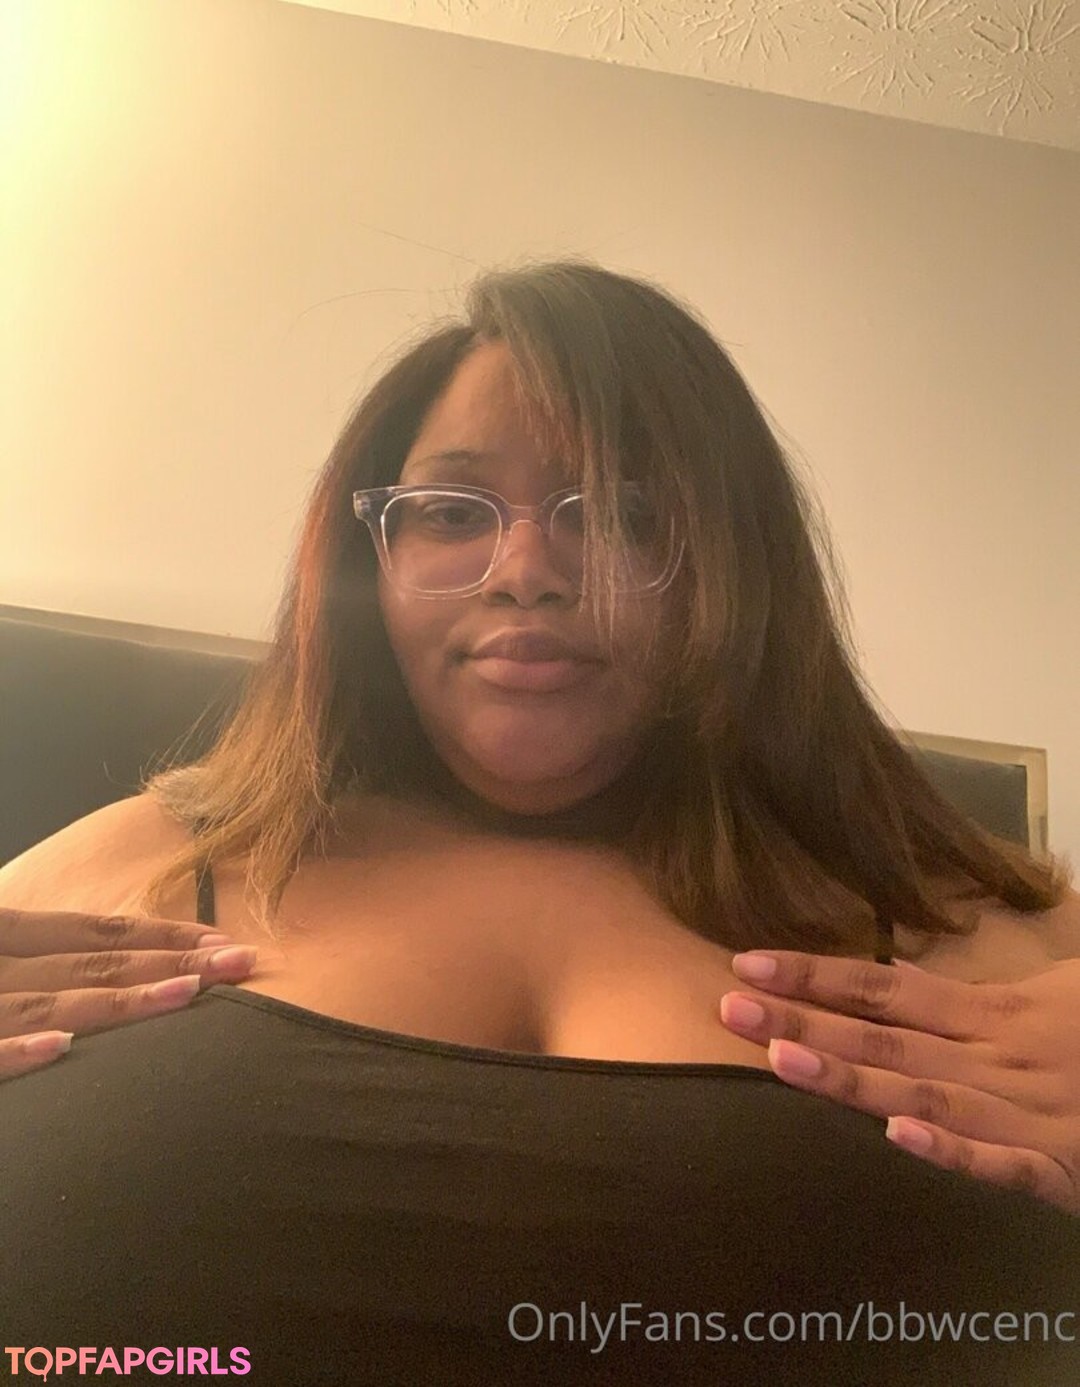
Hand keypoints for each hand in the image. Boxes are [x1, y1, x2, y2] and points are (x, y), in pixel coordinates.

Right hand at [0, 906, 256, 1080]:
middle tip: (242, 961)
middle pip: (92, 963)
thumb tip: (105, 970)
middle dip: (172, 961)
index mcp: (4, 936)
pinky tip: (62, 1049)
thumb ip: (41, 964)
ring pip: (48, 1004)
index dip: (161, 935)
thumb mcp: (2, 961)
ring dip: (121, 998)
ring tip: (189, 992)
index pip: (95, 933)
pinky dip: (19, 1049)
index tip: (224, 939)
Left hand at [719, 950, 1079, 1215]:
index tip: (748, 962)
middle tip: (728, 1006)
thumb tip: (914, 979)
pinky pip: (1006, 1166)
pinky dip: (956, 1153)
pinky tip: (899, 1137)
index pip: (888, 987)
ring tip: (779, 1062)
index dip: (817, 975)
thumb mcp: (1058, 993)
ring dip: (853, 1081)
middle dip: (805, 1023)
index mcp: (999, 1012)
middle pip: (888, 1037)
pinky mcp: (1066, 1171)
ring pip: (929, 1094)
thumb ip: (987, 991)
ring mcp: (1031, 1114)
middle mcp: (1002, 1058)